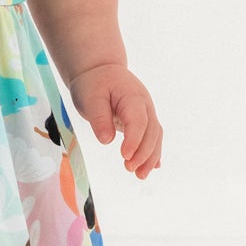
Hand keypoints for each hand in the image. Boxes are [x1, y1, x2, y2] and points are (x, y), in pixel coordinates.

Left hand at [68, 62, 162, 178]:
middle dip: (143, 153)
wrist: (100, 70)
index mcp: (132, 97)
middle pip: (151, 131)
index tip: (125, 156)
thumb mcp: (90, 97)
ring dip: (150, 157)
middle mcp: (145, 105)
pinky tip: (153, 168)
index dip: (134, 140)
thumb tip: (106, 140)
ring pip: (155, 137)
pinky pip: (153, 137)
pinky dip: (153, 153)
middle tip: (129, 169)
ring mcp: (147, 112)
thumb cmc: (94, 83)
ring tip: (140, 175)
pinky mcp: (143, 120)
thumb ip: (99, 117)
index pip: (138, 121)